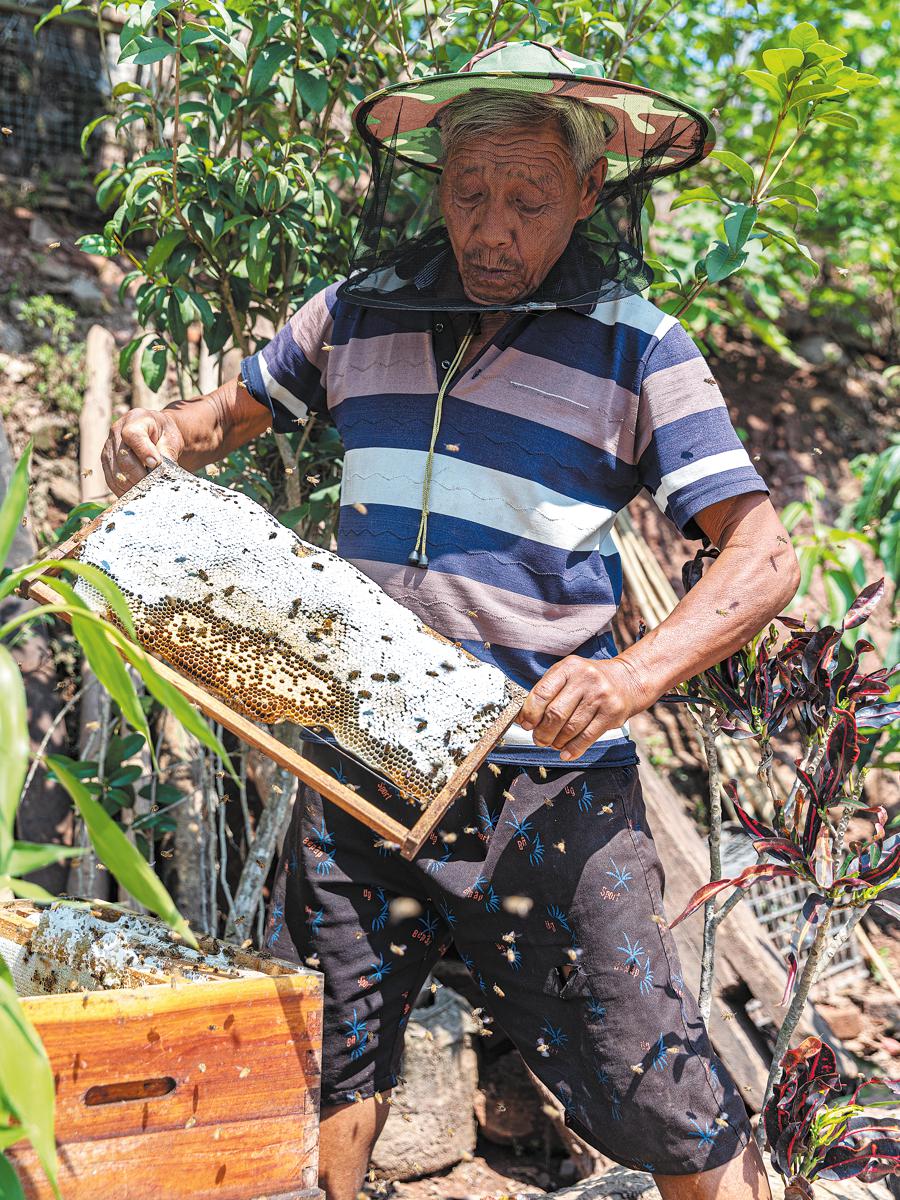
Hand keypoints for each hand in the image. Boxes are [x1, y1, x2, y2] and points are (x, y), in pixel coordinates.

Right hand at [101, 409, 185, 495]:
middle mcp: (116, 432)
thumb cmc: (164, 434)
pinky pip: (111, 481)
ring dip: (132, 486)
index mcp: (135, 419)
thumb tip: (164, 472)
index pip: (133, 435)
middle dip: (140, 475)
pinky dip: (124, 491)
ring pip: (115, 473)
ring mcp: (108, 447)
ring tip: (148, 491)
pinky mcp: (106, 462)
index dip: (144, 452)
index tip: (156, 465)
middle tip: (155, 485)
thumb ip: (168, 452)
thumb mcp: (171, 438)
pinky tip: (137, 494)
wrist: (154, 432)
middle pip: (123, 458)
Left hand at [517, 656, 646, 761]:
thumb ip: (547, 691)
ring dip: (557, 741)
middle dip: (542, 732)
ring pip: (571, 728)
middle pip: (555, 713)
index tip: (525, 724)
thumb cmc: (589, 680)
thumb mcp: (568, 674)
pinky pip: (587, 737)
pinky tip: (565, 753)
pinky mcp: (612, 714)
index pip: (542, 692)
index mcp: (569, 667)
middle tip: (539, 739)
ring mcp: (600, 696)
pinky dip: (573, 749)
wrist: (628, 680)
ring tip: (552, 744)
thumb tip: (524, 718)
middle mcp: (586, 679)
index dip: (530, 713)